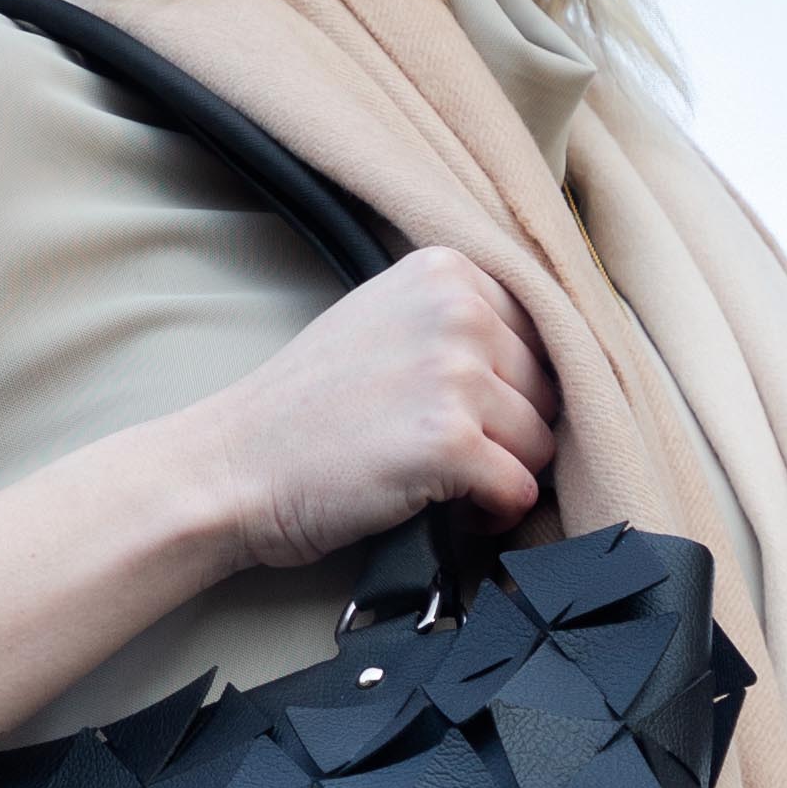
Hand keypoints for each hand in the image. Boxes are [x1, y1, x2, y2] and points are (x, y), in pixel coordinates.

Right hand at [200, 248, 558, 565]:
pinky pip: (519, 492)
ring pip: (541, 445)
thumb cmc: (305, 409)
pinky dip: (492, 515)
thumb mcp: (383, 323)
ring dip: (500, 476)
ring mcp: (456, 375)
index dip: (514, 387)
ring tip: (440, 479)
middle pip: (548, 391)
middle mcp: (457, 311)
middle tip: (445, 453)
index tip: (469, 411)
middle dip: (509, 434)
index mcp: (446, 271)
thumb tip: (551, 361)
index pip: (543, 335)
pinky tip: (447, 510)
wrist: (234, 467)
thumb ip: (458, 321)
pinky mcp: (452, 443)